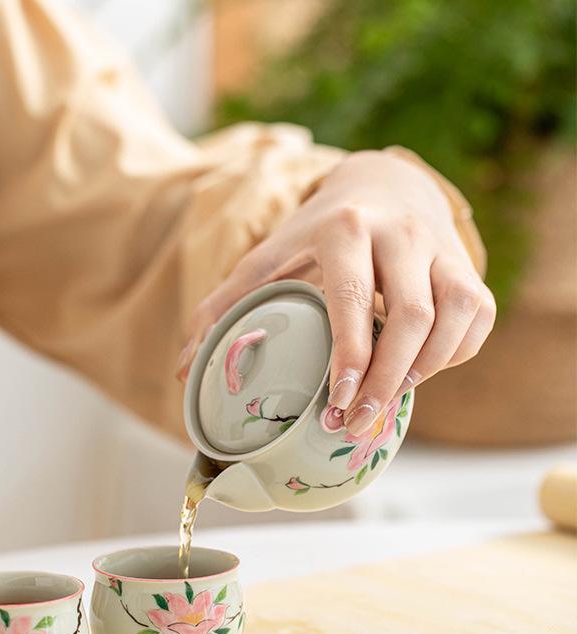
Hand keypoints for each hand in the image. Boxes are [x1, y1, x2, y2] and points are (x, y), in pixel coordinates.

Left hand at [177, 150, 495, 434]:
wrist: (384, 183)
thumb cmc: (317, 232)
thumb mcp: (269, 256)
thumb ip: (224, 305)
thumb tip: (184, 369)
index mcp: (345, 228)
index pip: (353, 296)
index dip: (350, 353)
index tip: (337, 402)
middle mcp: (401, 233)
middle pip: (412, 315)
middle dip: (386, 379)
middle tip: (356, 422)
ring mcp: (441, 249)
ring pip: (454, 317)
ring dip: (424, 370)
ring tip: (384, 402)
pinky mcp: (467, 266)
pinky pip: (477, 318)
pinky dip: (454, 354)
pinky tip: (418, 371)